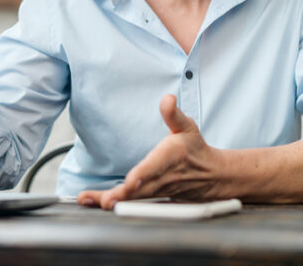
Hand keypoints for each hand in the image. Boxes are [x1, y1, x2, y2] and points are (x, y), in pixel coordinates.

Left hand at [77, 95, 225, 208]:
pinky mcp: (152, 199)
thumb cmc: (194, 149)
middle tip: (105, 200)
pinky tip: (95, 202)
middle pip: (141, 189)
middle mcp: (162, 178)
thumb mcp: (187, 128)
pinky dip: (114, 203)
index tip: (131, 181)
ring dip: (112, 201)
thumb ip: (173, 115)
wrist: (212, 175)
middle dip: (123, 195)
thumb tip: (168, 98)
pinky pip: (132, 203)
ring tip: (90, 200)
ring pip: (134, 199)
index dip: (143, 175)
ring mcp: (157, 191)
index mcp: (169, 158)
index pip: (155, 168)